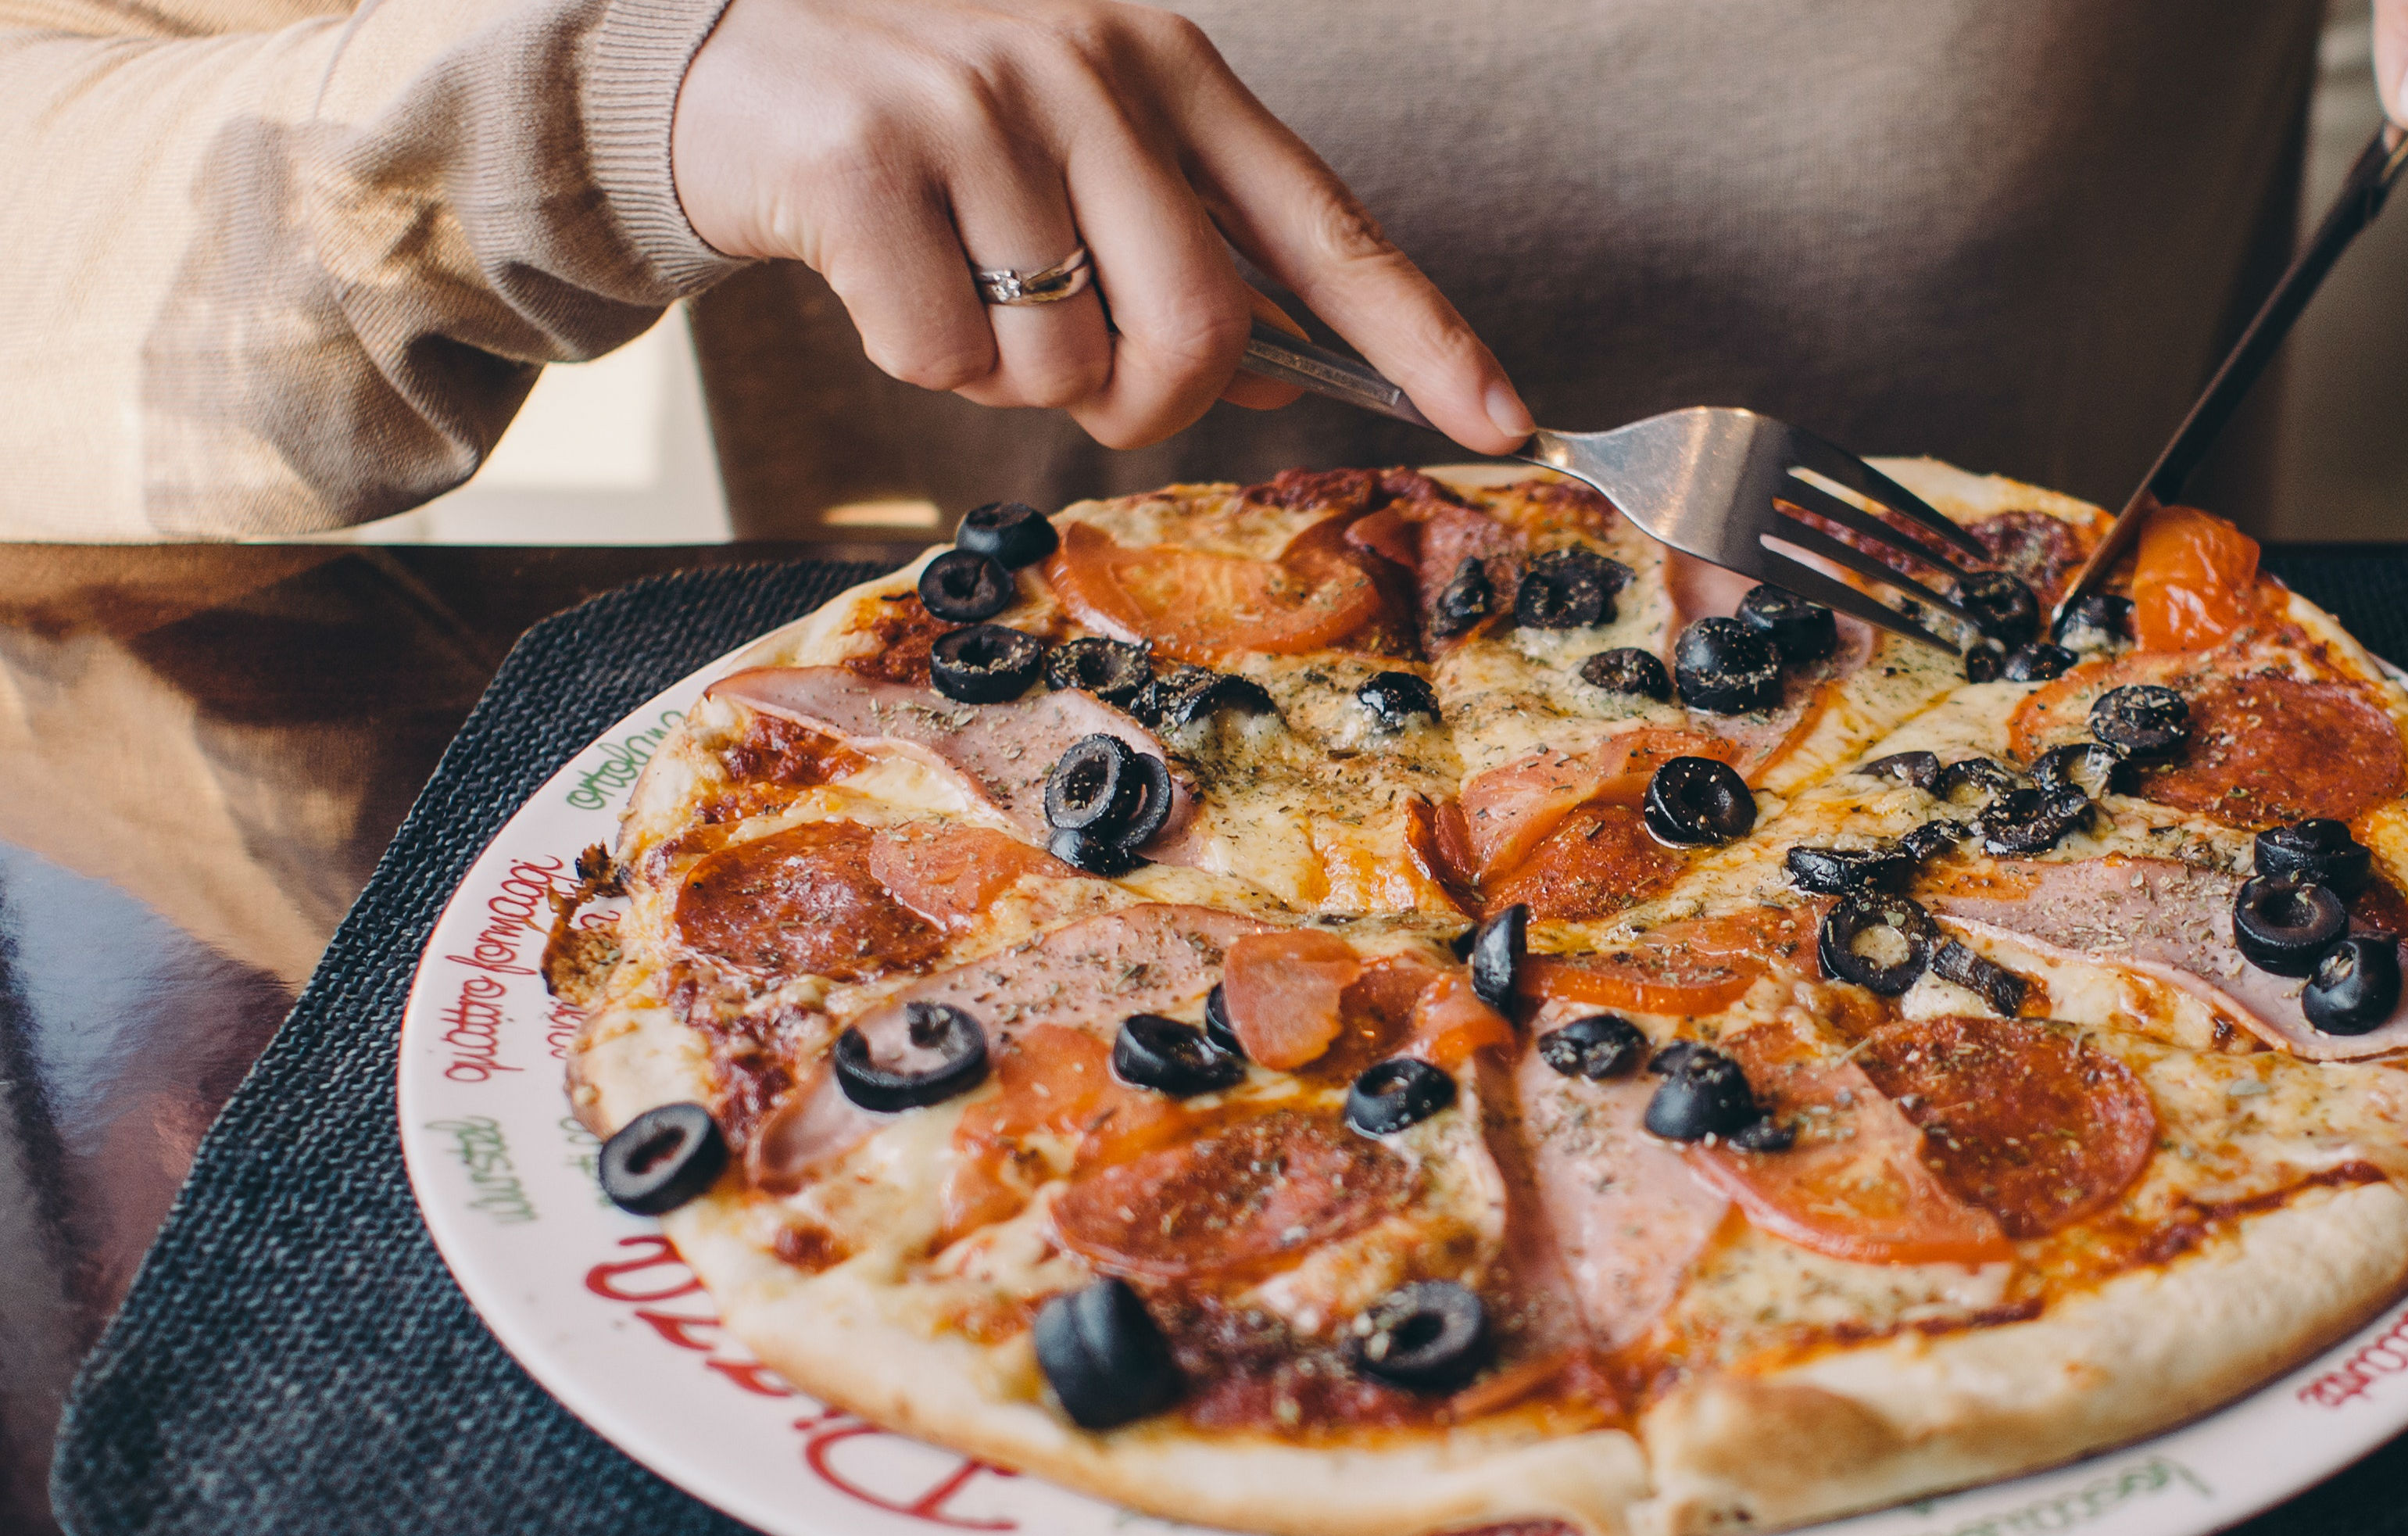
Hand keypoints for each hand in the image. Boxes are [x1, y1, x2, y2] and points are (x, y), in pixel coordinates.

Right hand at [670, 0, 1533, 452]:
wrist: (718, 59)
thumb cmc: (926, 127)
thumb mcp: (1073, 145)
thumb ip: (1183, 242)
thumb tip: (1281, 374)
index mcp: (1164, 68)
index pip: (1326, 225)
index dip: (1423, 336)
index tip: (1504, 420)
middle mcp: (1087, 70)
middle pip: (1203, 334)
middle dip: (1146, 400)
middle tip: (1078, 374)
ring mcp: (977, 110)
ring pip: (1063, 366)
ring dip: (1010, 376)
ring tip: (952, 275)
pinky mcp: (868, 164)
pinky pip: (944, 361)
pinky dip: (913, 355)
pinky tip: (878, 273)